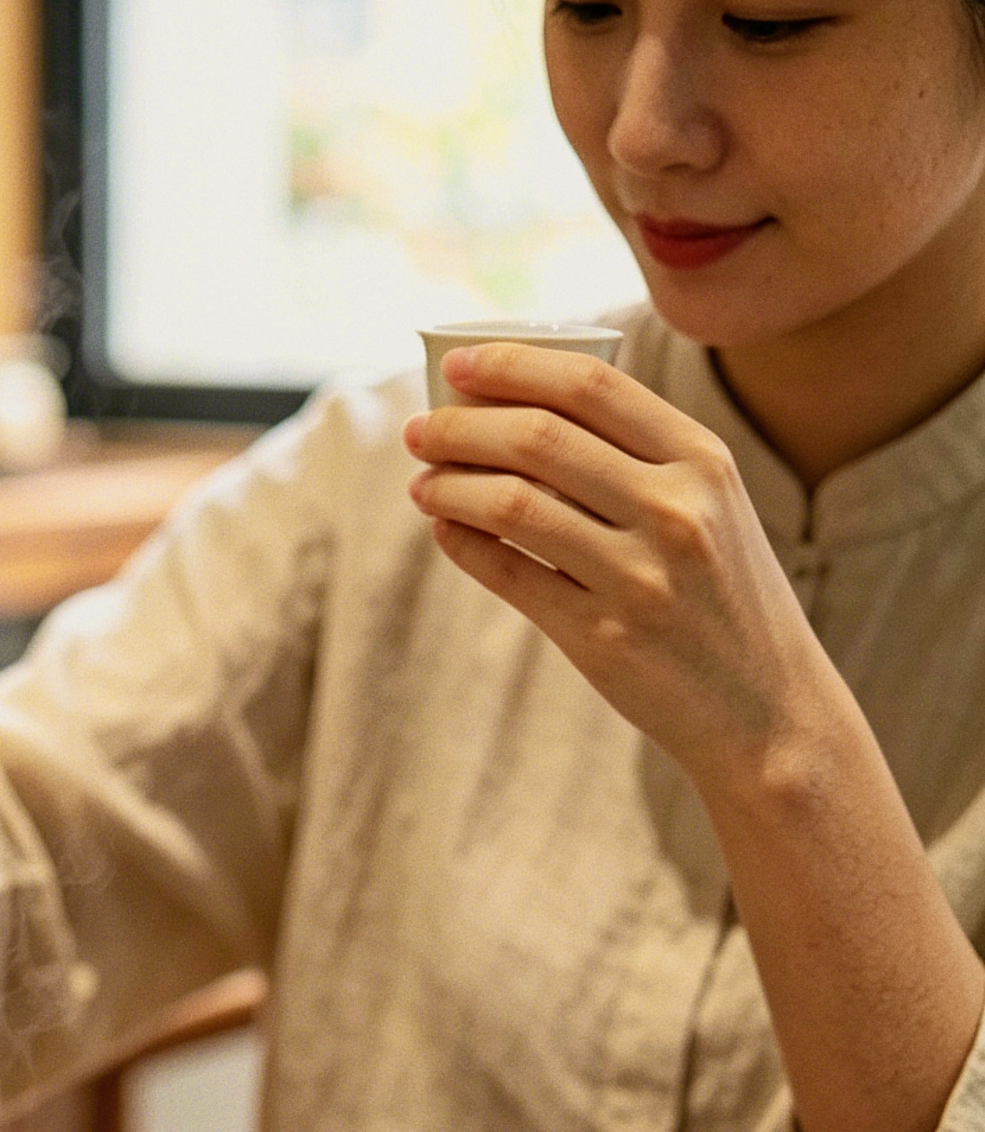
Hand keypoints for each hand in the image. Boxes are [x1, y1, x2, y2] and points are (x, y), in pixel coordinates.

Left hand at [403, 343, 855, 785]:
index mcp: (704, 461)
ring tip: (422, 482)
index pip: (591, 385)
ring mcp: (639, 578)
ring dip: (450, 485)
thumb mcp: (713, 509)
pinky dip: (464, 543)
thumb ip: (641, 457)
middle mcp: (676, 511)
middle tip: (419, 429)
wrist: (768, 710)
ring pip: (513, 504)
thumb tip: (520, 411)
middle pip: (539, 438)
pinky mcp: (604, 639)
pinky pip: (510, 575)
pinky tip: (444, 529)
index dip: (512, 366)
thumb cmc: (725, 598)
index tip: (458, 365)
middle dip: (461, 426)